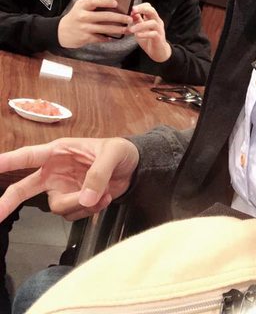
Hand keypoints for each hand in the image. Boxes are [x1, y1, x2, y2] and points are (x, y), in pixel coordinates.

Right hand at [0, 137, 138, 221]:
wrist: (134, 168)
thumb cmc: (120, 151)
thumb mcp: (112, 154)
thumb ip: (98, 174)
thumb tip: (85, 199)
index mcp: (59, 152)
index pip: (28, 156)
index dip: (8, 161)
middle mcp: (55, 172)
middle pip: (25, 188)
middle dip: (8, 201)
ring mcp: (63, 189)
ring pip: (59, 207)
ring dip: (81, 204)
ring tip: (104, 191)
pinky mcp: (74, 202)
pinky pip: (75, 214)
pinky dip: (91, 209)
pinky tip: (105, 197)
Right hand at [58, 0, 131, 47]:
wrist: (61, 31)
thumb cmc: (75, 16)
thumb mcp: (80, 6)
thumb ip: (92, 2)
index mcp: (82, 6)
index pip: (95, 1)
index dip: (106, 1)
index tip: (117, 2)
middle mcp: (83, 16)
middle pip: (104, 16)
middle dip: (119, 18)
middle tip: (129, 18)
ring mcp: (84, 28)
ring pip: (105, 28)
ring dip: (118, 29)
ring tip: (127, 29)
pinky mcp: (85, 38)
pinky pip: (100, 38)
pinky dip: (109, 37)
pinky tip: (116, 36)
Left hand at [128, 3, 171, 62]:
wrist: (158, 52)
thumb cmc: (148, 39)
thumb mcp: (139, 29)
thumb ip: (137, 21)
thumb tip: (131, 13)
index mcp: (152, 18)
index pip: (149, 7)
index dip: (140, 6)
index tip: (131, 9)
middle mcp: (157, 22)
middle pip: (152, 11)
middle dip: (142, 9)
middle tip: (132, 11)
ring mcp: (159, 30)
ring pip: (153, 23)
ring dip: (140, 25)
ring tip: (131, 29)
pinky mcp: (159, 38)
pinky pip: (153, 34)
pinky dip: (145, 34)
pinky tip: (137, 35)